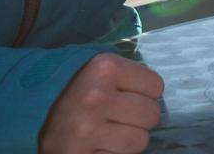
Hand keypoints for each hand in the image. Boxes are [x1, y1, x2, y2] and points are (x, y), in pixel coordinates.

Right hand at [40, 53, 162, 153]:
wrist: (51, 140)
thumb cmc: (83, 106)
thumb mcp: (101, 79)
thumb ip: (130, 79)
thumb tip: (162, 93)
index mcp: (103, 67)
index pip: (156, 85)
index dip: (144, 95)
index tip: (123, 98)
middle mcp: (95, 95)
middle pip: (152, 114)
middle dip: (139, 121)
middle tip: (116, 121)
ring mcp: (87, 128)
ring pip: (141, 140)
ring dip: (129, 142)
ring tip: (108, 136)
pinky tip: (100, 148)